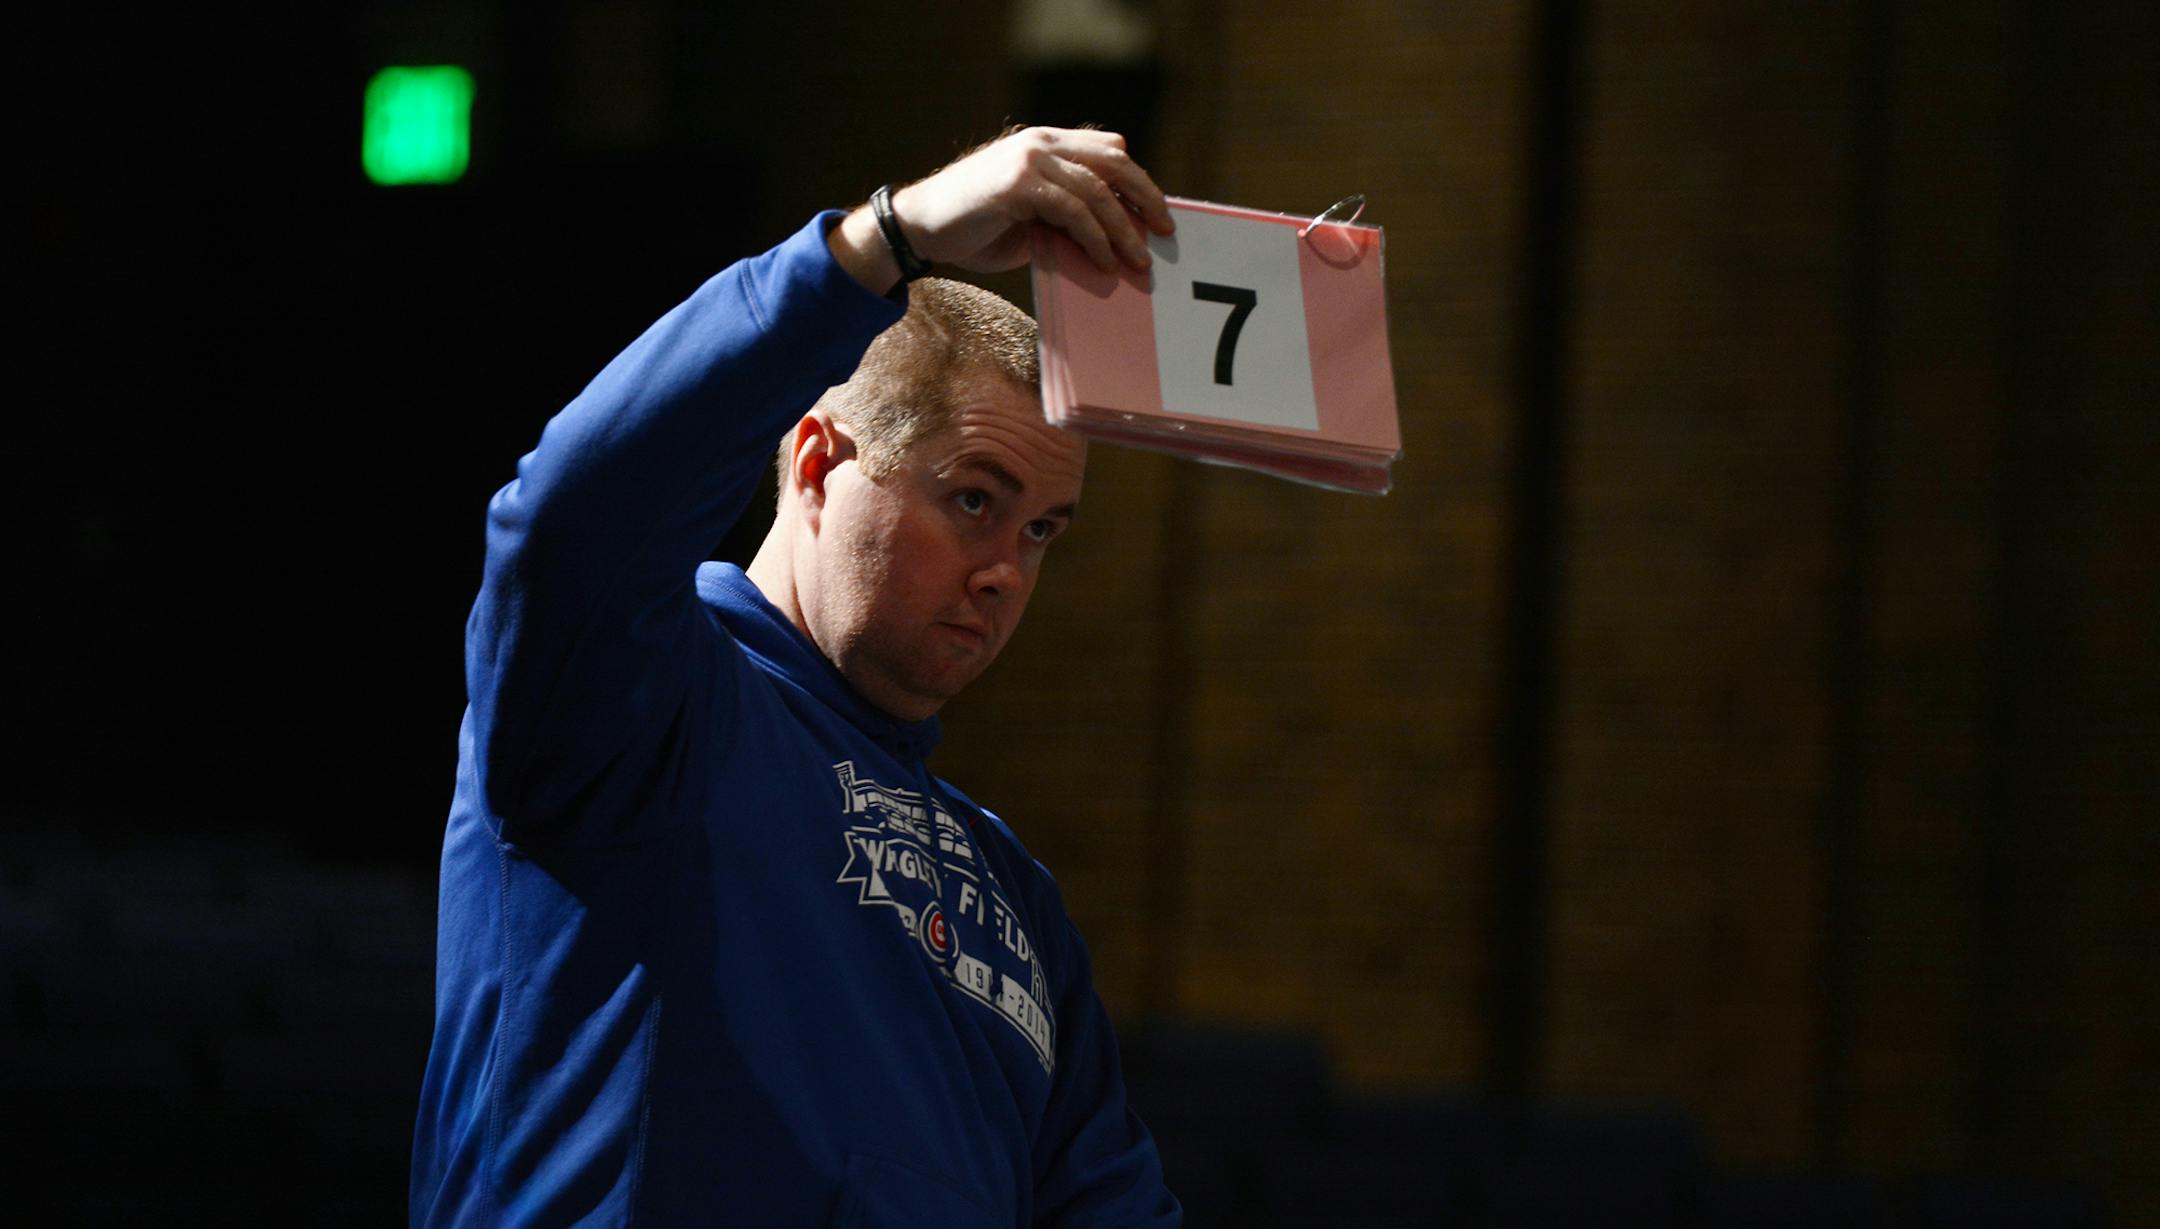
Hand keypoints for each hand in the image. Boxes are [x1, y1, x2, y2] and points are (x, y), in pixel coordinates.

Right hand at [830, 126, 1174, 291]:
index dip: (1137, 181)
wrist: (920, 228)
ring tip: (1139, 261)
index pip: (1107, 151)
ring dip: (1124, 230)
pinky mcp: (1019, 184)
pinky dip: (1094, 238)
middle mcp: (1041, 143)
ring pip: (1098, 190)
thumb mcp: (1030, 218)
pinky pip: (1073, 210)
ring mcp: (1029, 160)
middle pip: (1114, 162)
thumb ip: (1066, 216)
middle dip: (1146, 198)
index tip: (1157, 215)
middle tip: (1165, 231)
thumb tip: (1109, 241)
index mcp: (1045, 143)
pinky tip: (1103, 261)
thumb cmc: (974, 228)